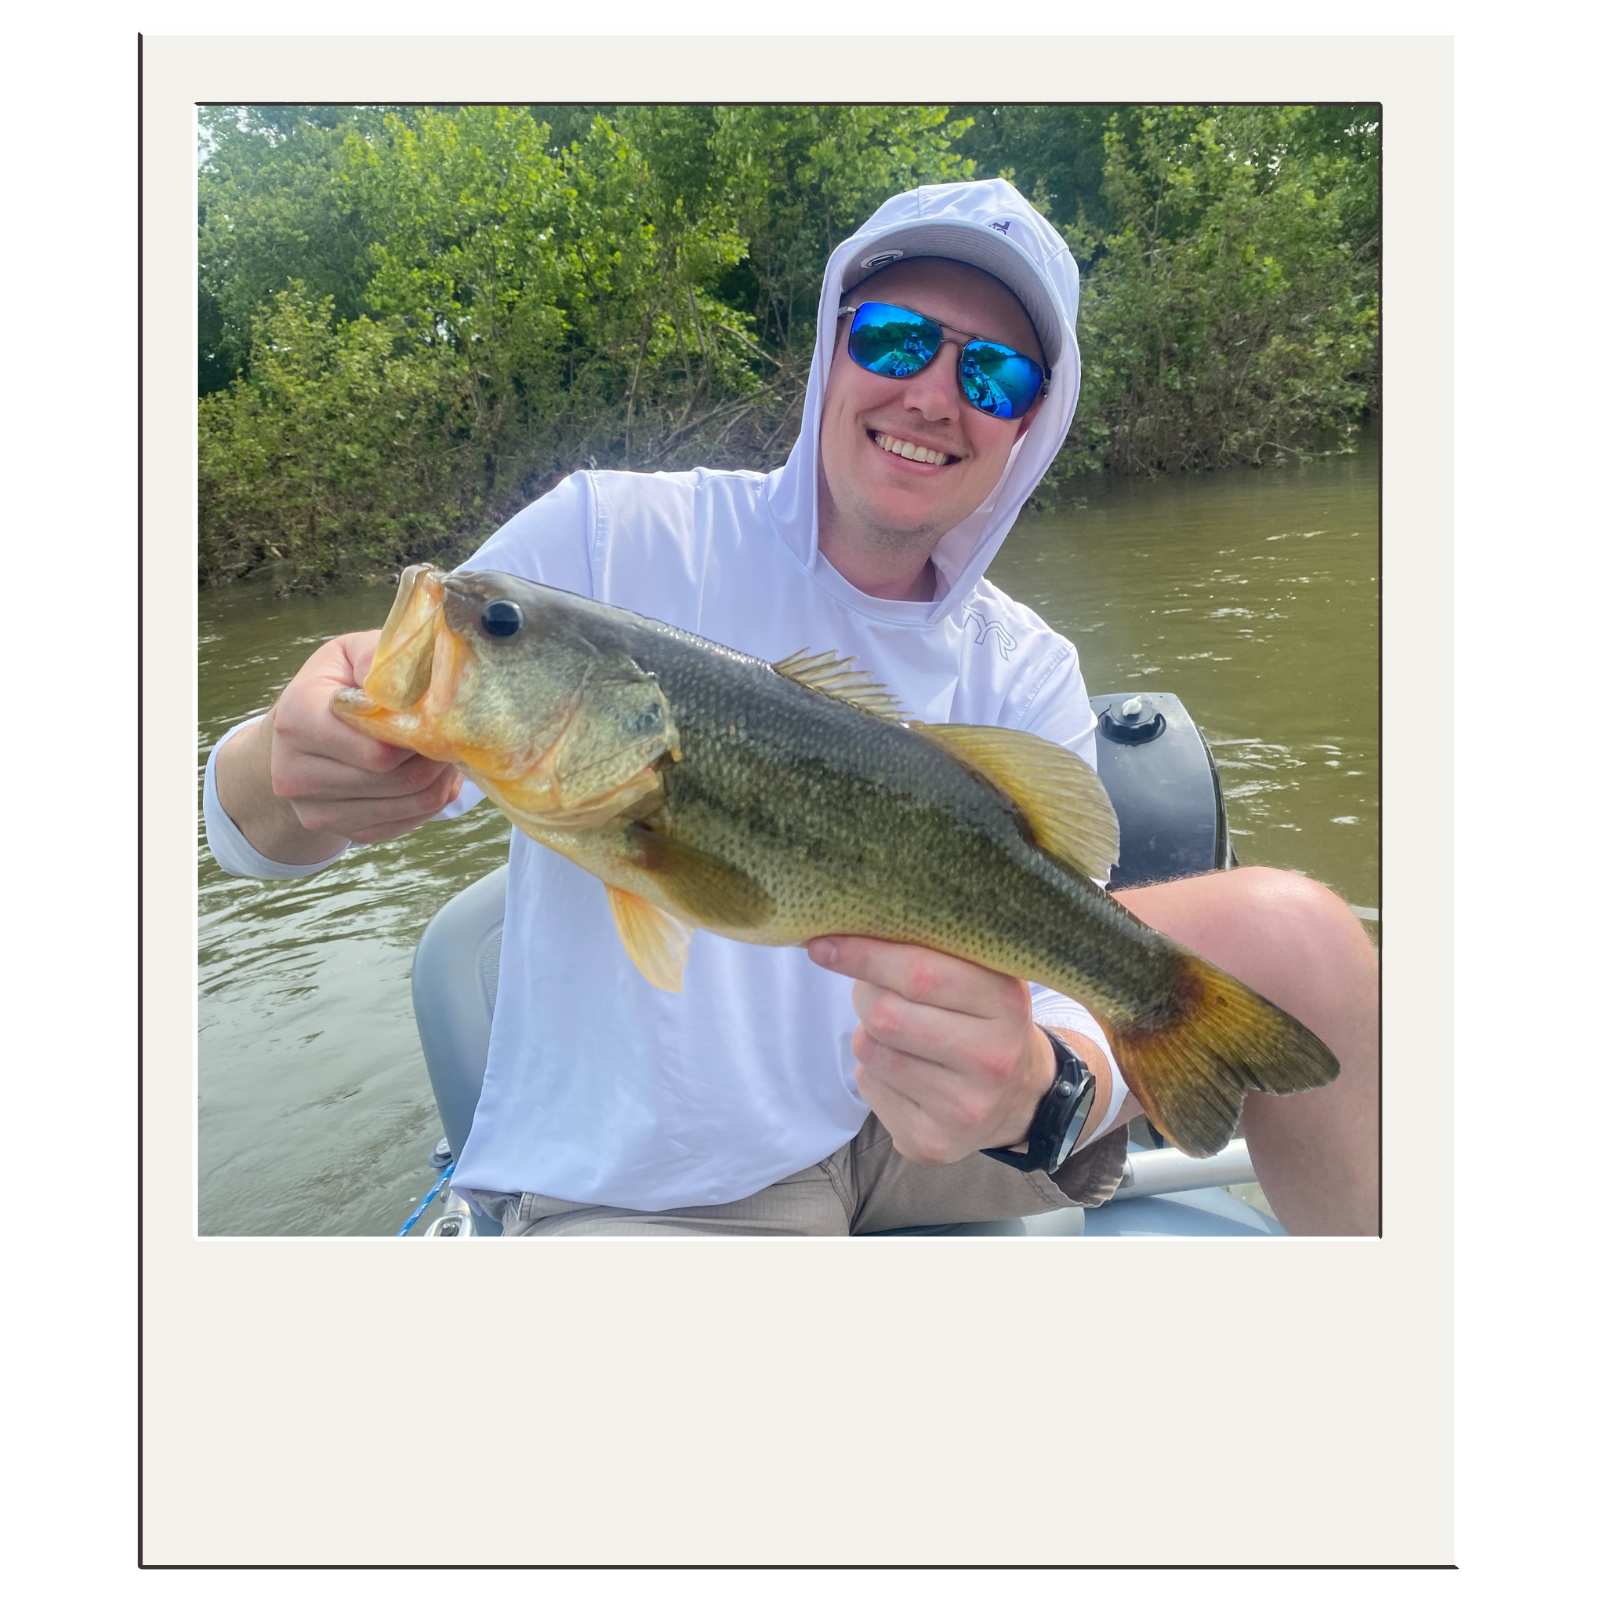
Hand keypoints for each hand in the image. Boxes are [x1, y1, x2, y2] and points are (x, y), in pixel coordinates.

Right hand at [215, 631, 463, 863]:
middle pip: (395, 778)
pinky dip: (429, 801)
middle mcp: (294, 771)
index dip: (418, 734)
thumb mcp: (350, 654)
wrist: (300, 735)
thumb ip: (379, 657)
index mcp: (296, 718)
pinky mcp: (341, 831)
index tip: (438, 717)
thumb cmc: (334, 687)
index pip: (377, 747)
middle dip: (435, 756)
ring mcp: (315, 809)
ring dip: (439, 779)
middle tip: (452, 735)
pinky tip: (430, 776)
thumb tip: (411, 677)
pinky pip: (405, 823)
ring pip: (407, 804)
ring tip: (444, 752)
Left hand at [807, 937, 1058, 1164]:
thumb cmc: (984, 1019)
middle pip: (885, 1015)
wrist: (1020, 1097)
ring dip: (870, 1034)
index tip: (822, 942)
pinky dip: (875, 1072)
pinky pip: (870, 1088)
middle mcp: (990, 1059)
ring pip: (870, 1051)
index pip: (918, 972)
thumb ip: (932, 948)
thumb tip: (849, 926)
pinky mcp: (932, 1142)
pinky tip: (908, 1072)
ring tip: (902, 1034)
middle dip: (865, 995)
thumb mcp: (981, 974)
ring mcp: (962, 1107)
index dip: (863, 954)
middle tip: (874, 989)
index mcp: (1004, 1002)